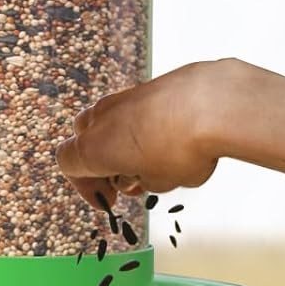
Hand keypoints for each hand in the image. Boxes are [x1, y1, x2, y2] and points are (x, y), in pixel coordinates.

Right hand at [55, 58, 248, 210]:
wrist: (215, 102)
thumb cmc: (183, 146)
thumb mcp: (161, 183)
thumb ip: (143, 181)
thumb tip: (143, 175)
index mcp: (93, 147)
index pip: (69, 164)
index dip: (86, 187)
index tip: (105, 200)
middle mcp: (102, 117)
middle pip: (85, 139)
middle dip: (103, 162)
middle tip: (127, 181)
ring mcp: (124, 97)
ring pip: (112, 122)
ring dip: (125, 144)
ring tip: (156, 164)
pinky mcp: (148, 85)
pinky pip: (136, 110)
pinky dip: (145, 127)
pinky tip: (173, 141)